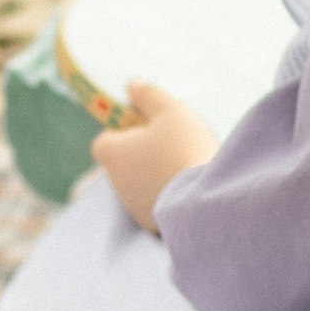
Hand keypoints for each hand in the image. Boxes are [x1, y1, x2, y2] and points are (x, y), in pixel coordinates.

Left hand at [92, 80, 218, 232]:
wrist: (207, 200)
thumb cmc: (185, 148)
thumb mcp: (170, 111)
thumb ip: (149, 97)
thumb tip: (132, 85)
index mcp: (113, 154)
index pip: (102, 141)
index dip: (120, 132)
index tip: (144, 126)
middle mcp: (117, 183)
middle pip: (123, 164)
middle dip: (141, 154)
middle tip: (172, 144)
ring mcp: (134, 206)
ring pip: (140, 185)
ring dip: (155, 175)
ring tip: (185, 166)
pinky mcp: (153, 225)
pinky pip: (157, 204)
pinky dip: (167, 196)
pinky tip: (190, 189)